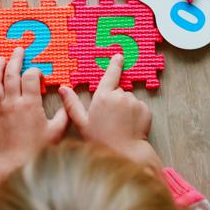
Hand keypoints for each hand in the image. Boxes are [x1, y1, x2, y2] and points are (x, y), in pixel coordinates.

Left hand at [0, 48, 67, 186]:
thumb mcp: (58, 131)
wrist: (18, 164)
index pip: (31, 77)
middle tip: (18, 50)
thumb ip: (64, 113)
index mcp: (30, 104)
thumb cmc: (39, 150)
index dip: (36, 71)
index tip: (40, 74)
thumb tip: (68, 96)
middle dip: (15, 60)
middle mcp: (13, 103)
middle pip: (12, 75)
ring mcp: (0, 110)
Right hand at [57, 55, 161, 171]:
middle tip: (110, 119)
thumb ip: (72, 104)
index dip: (115, 65)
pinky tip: (130, 126)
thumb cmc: (101, 140)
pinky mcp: (145, 109)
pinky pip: (140, 108)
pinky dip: (136, 114)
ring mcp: (134, 102)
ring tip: (120, 124)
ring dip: (126, 108)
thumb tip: (63, 88)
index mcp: (103, 97)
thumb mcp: (82, 123)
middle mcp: (120, 95)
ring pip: (129, 100)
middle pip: (118, 92)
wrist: (124, 153)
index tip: (119, 56)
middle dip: (115, 101)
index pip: (110, 75)